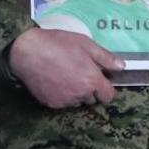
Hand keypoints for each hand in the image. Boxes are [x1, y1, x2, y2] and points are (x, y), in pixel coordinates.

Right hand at [9, 28, 124, 109]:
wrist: (26, 51)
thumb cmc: (57, 44)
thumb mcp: (85, 44)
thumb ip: (105, 57)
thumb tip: (121, 67)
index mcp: (91, 80)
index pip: (108, 96)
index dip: (105, 88)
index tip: (99, 79)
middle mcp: (80, 94)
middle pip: (92, 98)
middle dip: (89, 88)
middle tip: (78, 72)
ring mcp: (64, 101)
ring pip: (77, 101)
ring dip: (75, 93)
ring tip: (64, 75)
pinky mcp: (51, 104)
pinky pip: (62, 103)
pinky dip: (61, 95)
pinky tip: (54, 80)